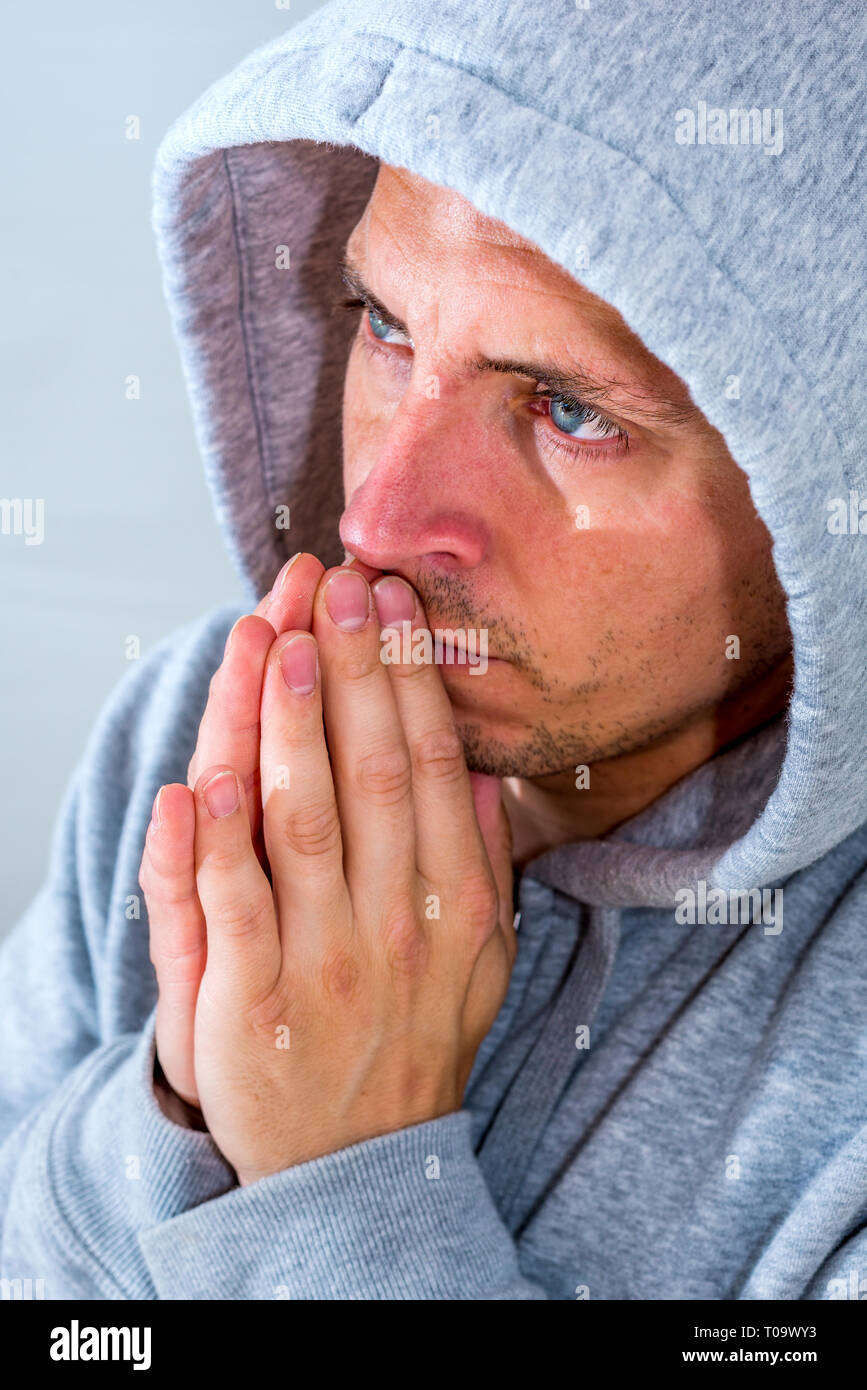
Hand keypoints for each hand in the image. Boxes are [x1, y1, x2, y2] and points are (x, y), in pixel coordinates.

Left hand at [146, 561, 516, 1180]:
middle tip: (337, 586)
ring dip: (290, 726)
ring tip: (283, 640)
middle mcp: (396, 924)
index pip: (426, 765)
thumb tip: (471, 770)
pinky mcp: (250, 1001)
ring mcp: (322, 961)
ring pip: (298, 820)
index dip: (408, 679)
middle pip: (368, 774)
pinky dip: (215, 836)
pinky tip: (212, 768)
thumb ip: (480, 862)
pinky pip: (230, 902)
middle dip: (353, 671)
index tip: (391, 603)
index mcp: (455, 903)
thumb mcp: (482, 959)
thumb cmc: (414, 1038)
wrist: (357, 1161)